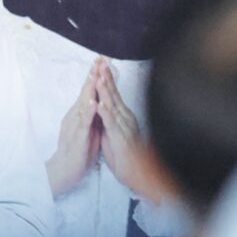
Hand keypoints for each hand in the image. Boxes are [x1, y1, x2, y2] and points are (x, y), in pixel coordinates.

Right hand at [46, 71, 103, 196]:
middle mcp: (76, 116)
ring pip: (83, 104)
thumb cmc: (78, 149)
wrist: (64, 171)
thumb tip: (100, 99)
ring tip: (94, 74)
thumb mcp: (88, 127)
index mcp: (81, 113)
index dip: (95, 76)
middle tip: (99, 59)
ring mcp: (76, 126)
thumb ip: (93, 113)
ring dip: (89, 89)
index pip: (89, 91)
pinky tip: (92, 103)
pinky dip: (87, 112)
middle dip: (92, 75)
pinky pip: (83, 123)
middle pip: (85, 92)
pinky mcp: (77, 138)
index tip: (102, 60)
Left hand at [90, 59, 160, 200]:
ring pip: (113, 105)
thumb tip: (103, 107)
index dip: (107, 79)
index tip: (100, 64)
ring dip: (106, 91)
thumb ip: (110, 119)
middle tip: (100, 61)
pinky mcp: (121, 138)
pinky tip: (100, 103)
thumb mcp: (114, 133)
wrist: (137, 175)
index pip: (113, 94)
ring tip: (98, 76)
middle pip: (114, 94)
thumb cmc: (125, 155)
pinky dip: (106, 113)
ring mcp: (124, 127)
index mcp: (123, 116)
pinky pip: (112, 124)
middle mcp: (125, 117)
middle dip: (107, 77)